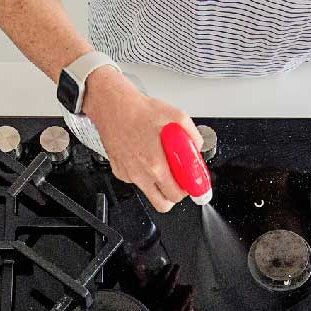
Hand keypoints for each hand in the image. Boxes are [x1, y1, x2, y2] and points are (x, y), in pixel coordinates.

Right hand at [82, 68, 201, 211]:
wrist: (113, 106)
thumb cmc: (139, 111)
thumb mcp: (177, 117)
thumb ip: (192, 135)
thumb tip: (197, 147)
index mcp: (155, 165)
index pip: (176, 194)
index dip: (187, 191)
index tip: (190, 184)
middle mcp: (140, 174)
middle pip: (162, 204)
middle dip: (173, 194)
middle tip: (178, 179)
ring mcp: (128, 174)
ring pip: (148, 192)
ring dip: (158, 184)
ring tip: (160, 164)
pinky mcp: (119, 171)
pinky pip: (135, 180)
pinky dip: (143, 173)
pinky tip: (144, 156)